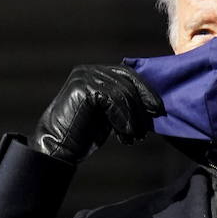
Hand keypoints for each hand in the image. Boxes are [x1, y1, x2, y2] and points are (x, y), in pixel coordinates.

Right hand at [29, 65, 163, 164]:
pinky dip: (122, 118)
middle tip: (148, 125)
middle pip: (127, 80)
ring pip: (122, 92)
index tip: (158, 109)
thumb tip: (150, 103)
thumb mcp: (108, 114)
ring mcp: (84, 77)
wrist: (58, 147)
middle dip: (141, 103)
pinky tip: (124, 135)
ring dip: (133, 117)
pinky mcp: (83, 88)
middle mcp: (89, 70)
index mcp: (95, 72)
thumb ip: (122, 102)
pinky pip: (112, 99)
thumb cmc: (83, 133)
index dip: (145, 90)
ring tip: (135, 136)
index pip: (127, 74)